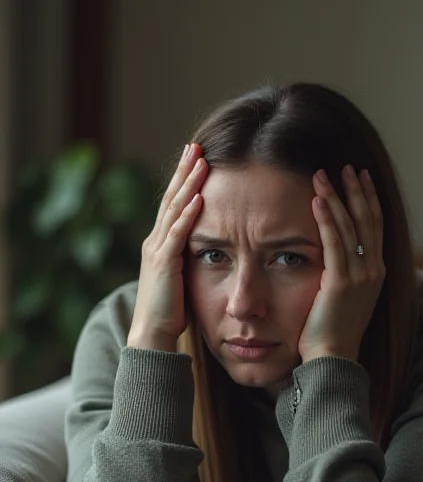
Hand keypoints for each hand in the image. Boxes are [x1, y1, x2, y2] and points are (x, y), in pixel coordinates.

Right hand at [127, 143, 208, 351]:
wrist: (152, 335)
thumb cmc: (172, 312)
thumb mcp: (183, 278)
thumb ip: (191, 259)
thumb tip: (211, 247)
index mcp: (161, 243)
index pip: (174, 203)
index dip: (184, 179)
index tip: (197, 157)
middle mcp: (155, 241)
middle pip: (171, 198)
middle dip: (184, 170)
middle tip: (195, 145)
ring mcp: (157, 250)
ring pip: (174, 209)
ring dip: (187, 183)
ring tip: (199, 160)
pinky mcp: (163, 263)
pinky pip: (177, 234)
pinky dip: (188, 214)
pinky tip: (199, 197)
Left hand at [298, 165, 385, 363]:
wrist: (333, 359)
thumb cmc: (332, 332)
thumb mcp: (346, 298)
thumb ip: (345, 274)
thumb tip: (335, 257)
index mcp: (377, 272)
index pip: (375, 227)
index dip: (368, 199)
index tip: (360, 177)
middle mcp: (374, 270)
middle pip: (367, 220)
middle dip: (356, 190)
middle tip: (346, 166)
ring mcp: (360, 276)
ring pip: (350, 226)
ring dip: (337, 196)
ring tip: (323, 173)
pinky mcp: (340, 283)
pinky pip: (334, 243)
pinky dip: (326, 218)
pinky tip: (317, 199)